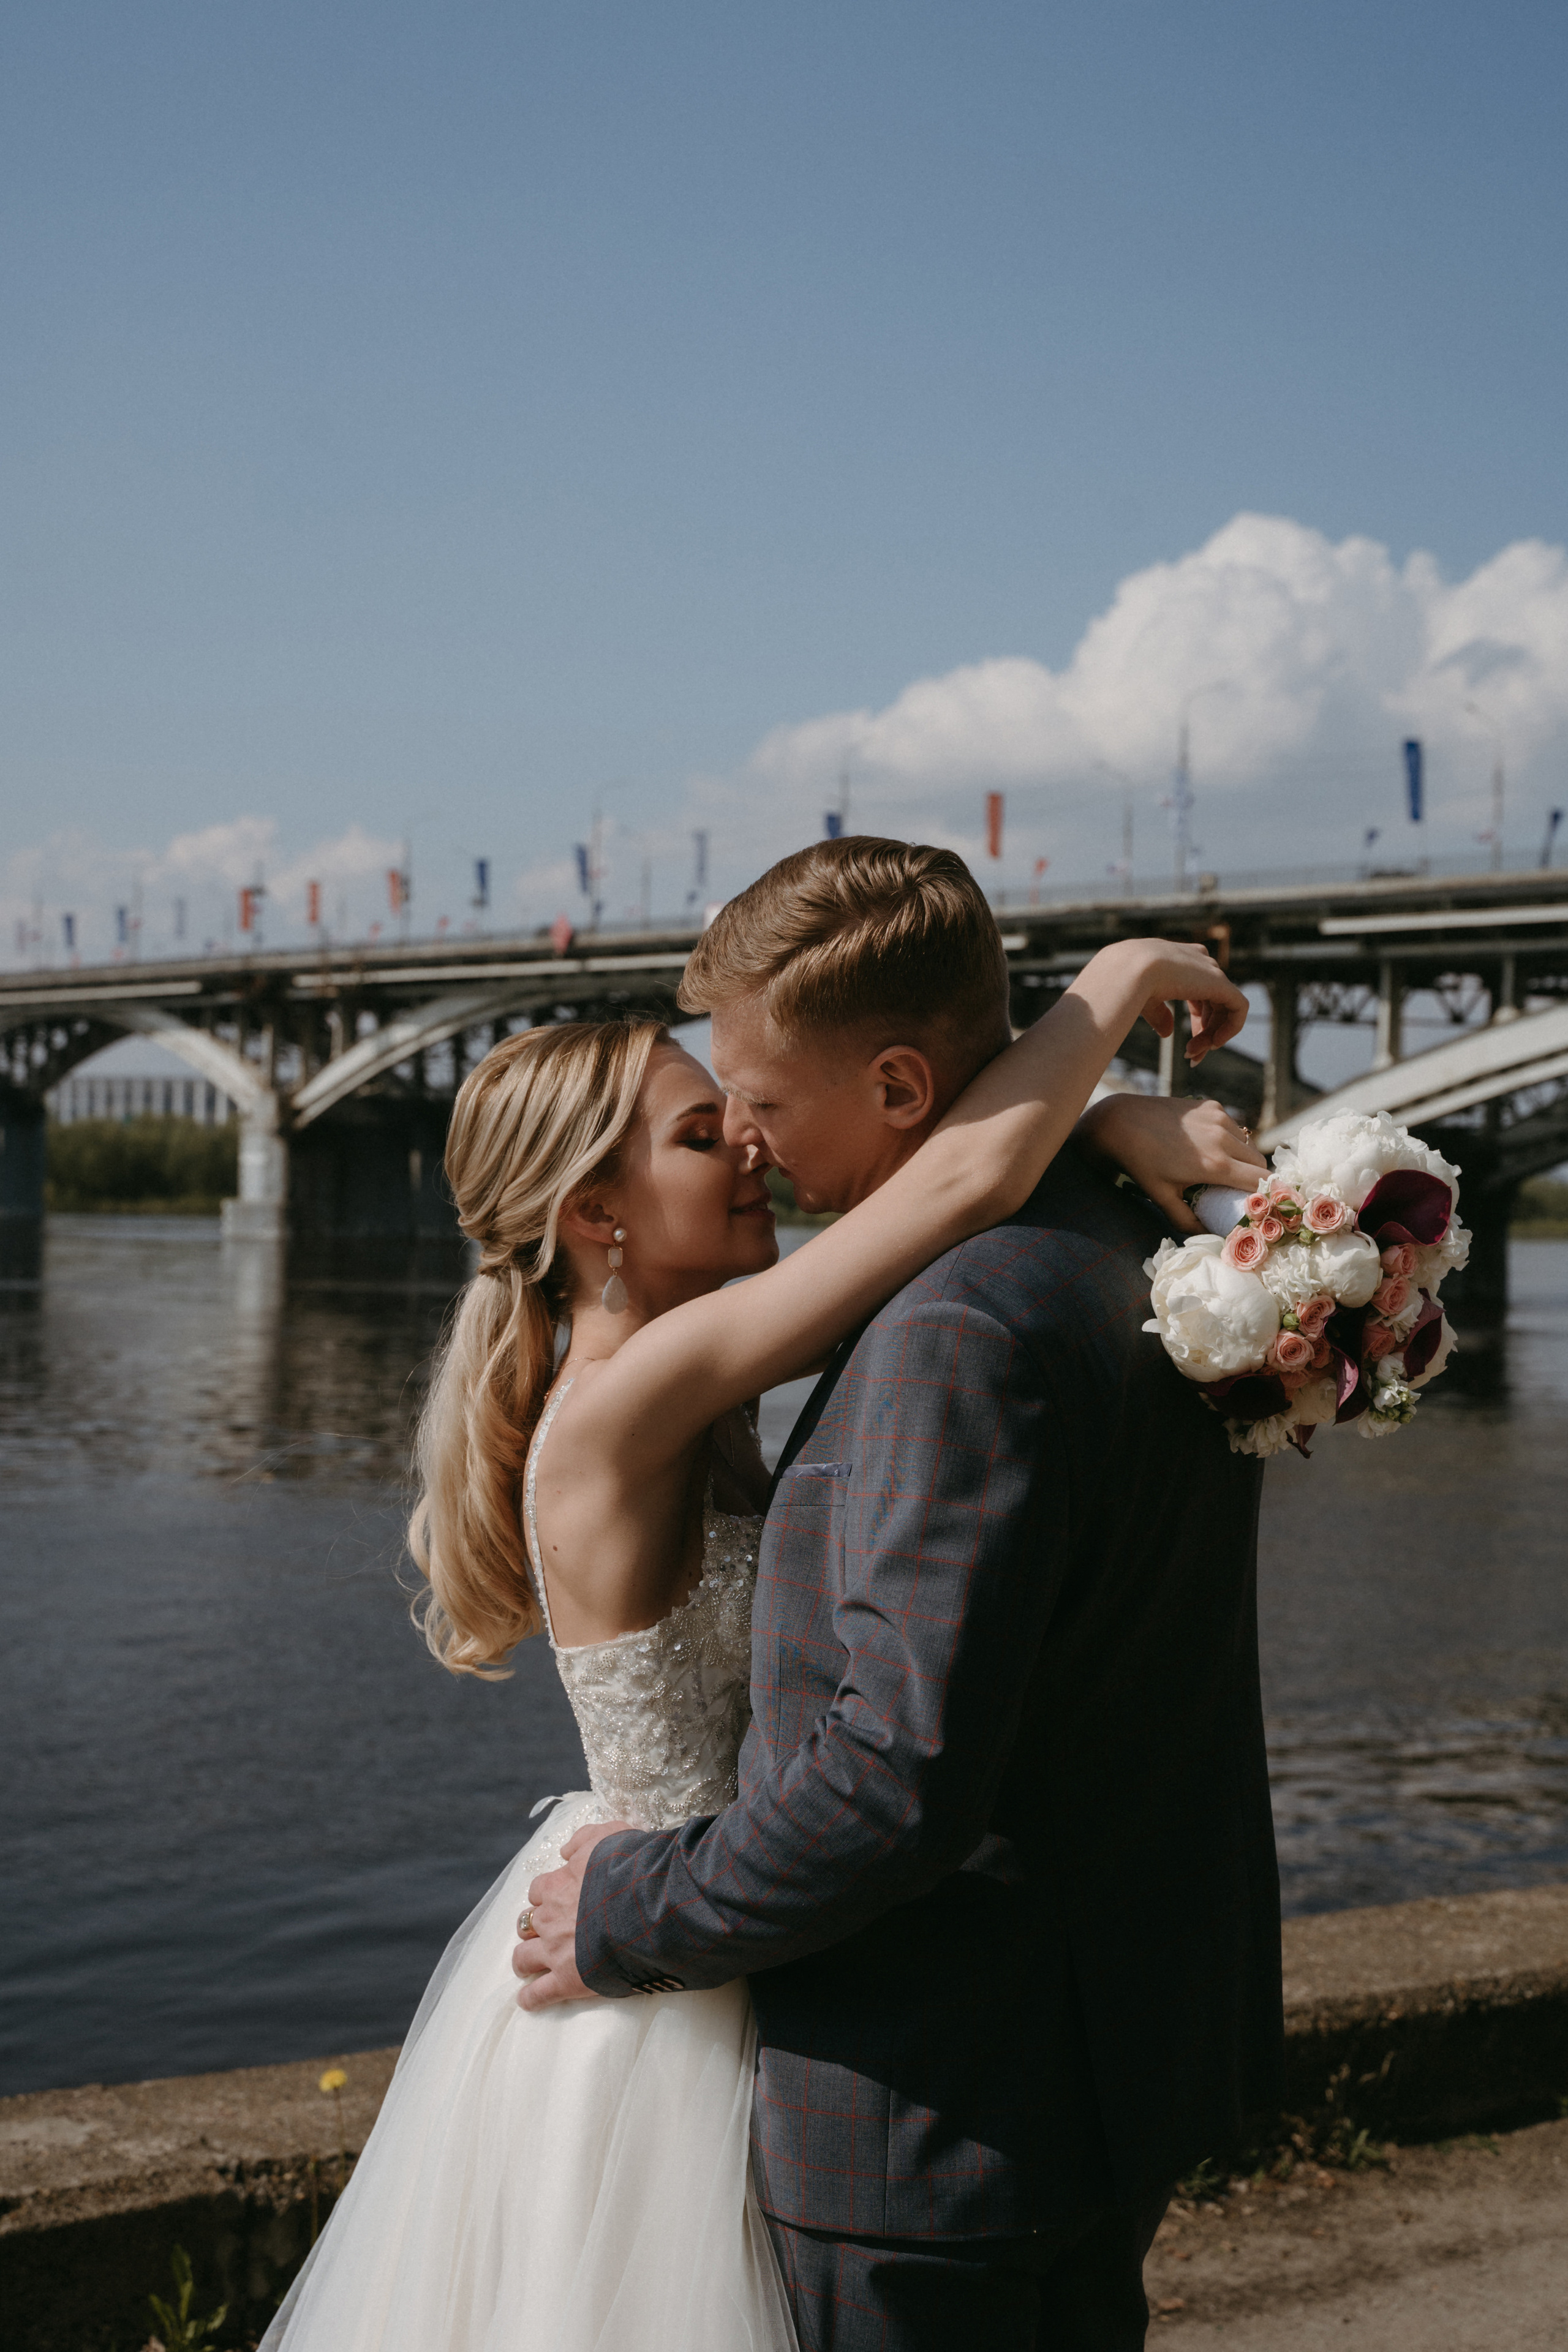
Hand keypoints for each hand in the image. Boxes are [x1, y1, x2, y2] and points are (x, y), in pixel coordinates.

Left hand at [511, 1820, 629, 2010]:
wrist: (646, 1903)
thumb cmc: (629, 1868)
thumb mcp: (608, 1836)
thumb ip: (583, 1840)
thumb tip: (565, 1851)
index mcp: (557, 1885)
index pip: (538, 1891)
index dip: (546, 1896)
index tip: (555, 1900)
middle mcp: (550, 1918)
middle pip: (526, 1923)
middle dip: (532, 1927)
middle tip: (543, 1932)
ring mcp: (555, 1950)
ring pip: (523, 1957)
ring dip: (523, 1961)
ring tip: (526, 1967)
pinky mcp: (567, 1980)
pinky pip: (539, 1993)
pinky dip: (531, 1998)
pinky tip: (527, 2000)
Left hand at [1076, 1093, 1266, 1232]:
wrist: (1121, 1122)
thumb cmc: (1140, 1163)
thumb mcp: (1161, 1197)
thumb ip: (1187, 1221)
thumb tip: (1207, 1234)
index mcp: (1215, 1164)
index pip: (1260, 1180)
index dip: (1265, 1193)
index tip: (1260, 1202)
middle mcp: (1223, 1138)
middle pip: (1259, 1162)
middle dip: (1256, 1177)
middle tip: (1241, 1190)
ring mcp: (1218, 1117)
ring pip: (1248, 1142)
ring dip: (1244, 1157)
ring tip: (1226, 1169)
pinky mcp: (1211, 1105)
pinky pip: (1232, 1126)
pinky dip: (1229, 1138)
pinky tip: (1209, 1145)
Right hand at [1124, 939, 1248, 1064]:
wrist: (1130, 969)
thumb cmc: (1128, 982)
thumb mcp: (1146, 999)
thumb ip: (1160, 1014)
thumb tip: (1168, 1033)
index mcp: (1182, 960)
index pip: (1201, 994)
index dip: (1198, 1022)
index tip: (1187, 1047)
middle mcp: (1200, 961)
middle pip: (1213, 1004)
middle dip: (1204, 1033)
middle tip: (1191, 1057)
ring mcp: (1211, 970)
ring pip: (1224, 1009)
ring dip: (1210, 1036)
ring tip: (1193, 1054)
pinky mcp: (1221, 982)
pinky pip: (1239, 1008)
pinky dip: (1231, 1028)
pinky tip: (1214, 1043)